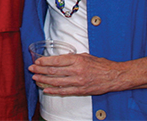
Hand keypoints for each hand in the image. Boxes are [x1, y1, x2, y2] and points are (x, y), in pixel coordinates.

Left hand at [28, 53, 146, 95]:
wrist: (114, 76)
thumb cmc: (101, 64)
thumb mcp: (86, 56)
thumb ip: (73, 57)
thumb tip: (60, 58)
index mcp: (77, 59)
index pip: (57, 60)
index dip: (45, 61)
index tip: (37, 61)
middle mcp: (76, 70)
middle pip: (54, 71)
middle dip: (41, 70)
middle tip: (31, 69)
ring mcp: (78, 81)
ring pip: (57, 81)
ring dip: (44, 80)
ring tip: (35, 78)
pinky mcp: (80, 90)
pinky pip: (64, 91)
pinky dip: (54, 91)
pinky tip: (46, 90)